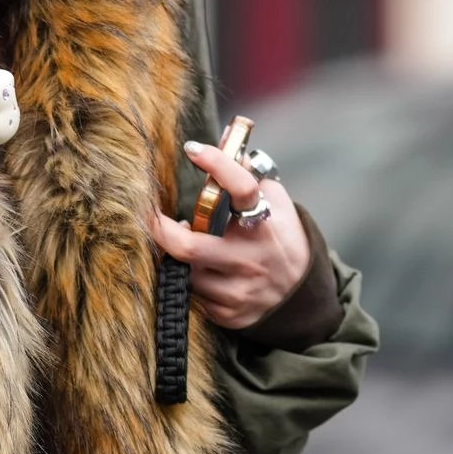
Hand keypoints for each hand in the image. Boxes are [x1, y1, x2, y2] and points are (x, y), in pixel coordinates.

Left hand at [150, 140, 309, 330]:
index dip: (217, 164)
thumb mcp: (276, 203)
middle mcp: (252, 259)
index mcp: (266, 224)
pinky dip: (193, 281)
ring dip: (180, 257)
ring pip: (187, 272)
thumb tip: (226, 138)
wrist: (302, 294)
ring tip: (189, 245)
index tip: (194, 149)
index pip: (242, 189)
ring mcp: (240, 291)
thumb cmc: (280, 238)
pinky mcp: (230, 314)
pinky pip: (195, 296)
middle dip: (161, 231)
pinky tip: (203, 271)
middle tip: (151, 217)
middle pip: (189, 247)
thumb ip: (248, 174)